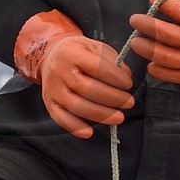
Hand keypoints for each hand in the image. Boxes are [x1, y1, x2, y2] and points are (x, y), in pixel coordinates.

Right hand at [13, 11, 132, 139]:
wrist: (51, 57)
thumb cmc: (79, 53)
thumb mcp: (94, 46)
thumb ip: (110, 59)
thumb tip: (126, 76)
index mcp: (71, 53)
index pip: (95, 66)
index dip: (114, 77)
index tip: (128, 83)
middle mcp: (59, 71)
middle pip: (86, 88)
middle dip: (112, 98)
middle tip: (129, 102)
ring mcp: (53, 89)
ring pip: (76, 106)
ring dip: (100, 114)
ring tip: (119, 117)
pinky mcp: (50, 104)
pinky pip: (61, 118)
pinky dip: (75, 128)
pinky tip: (90, 133)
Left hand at [126, 0, 179, 84]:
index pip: (177, 11)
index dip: (162, 3)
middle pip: (166, 35)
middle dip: (146, 26)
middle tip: (134, 20)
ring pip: (166, 58)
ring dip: (146, 50)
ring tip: (136, 42)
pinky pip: (175, 76)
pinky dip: (160, 72)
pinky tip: (151, 63)